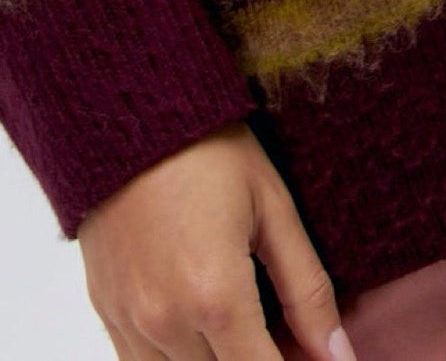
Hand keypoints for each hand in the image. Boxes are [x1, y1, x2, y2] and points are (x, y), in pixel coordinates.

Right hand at [79, 123, 357, 359]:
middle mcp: (165, 322)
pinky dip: (178, 358)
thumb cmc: (207, 148)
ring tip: (245, 324)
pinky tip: (201, 326)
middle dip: (261, 360)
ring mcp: (129, 322)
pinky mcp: (106, 312)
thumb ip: (307, 290)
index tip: (312, 356)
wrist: (126, 109)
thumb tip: (339, 356)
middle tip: (283, 333)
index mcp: (215, 296)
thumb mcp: (273, 207)